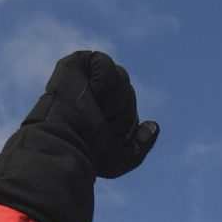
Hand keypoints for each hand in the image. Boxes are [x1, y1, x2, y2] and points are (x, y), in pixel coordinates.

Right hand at [27, 50, 158, 178]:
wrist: (68, 142)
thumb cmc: (88, 154)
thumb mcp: (122, 158)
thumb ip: (141, 144)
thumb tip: (153, 125)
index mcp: (106, 111)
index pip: (130, 103)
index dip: (126, 119)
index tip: (108, 133)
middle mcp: (97, 93)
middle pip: (128, 89)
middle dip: (121, 109)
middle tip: (100, 121)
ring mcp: (87, 77)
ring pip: (121, 75)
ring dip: (113, 98)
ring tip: (93, 109)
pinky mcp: (77, 63)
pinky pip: (105, 63)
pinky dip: (103, 82)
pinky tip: (88, 93)